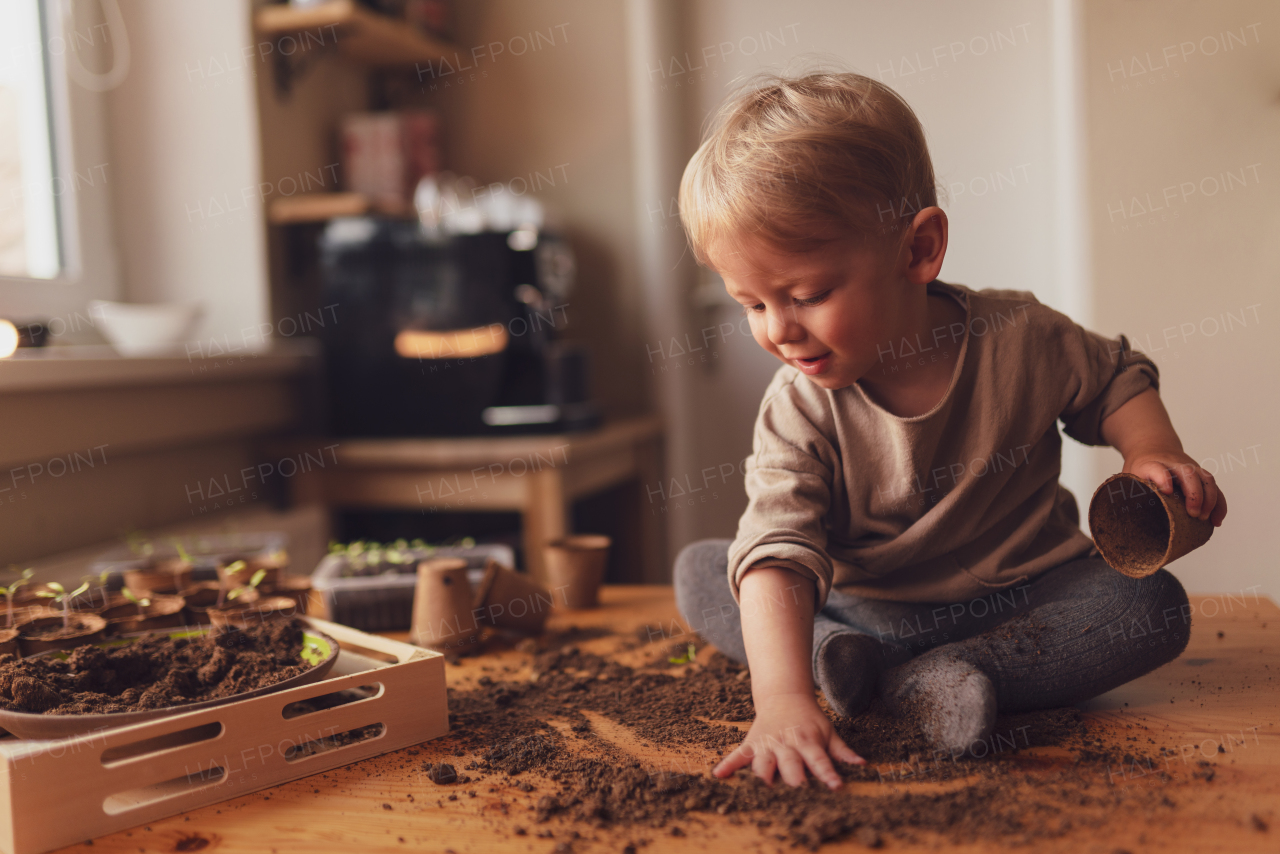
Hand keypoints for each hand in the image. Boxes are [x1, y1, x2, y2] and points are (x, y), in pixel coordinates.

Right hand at [712, 692, 862, 788]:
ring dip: (763, 775)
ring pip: (762, 762)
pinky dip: (728, 764)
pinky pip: (738, 755)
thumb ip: (843, 751)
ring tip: (763, 789)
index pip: (820, 760)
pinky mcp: (752, 744)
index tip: (835, 786)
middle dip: (793, 776)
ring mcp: (767, 744)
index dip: (827, 773)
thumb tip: (863, 765)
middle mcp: (786, 743)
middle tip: (797, 790)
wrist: (783, 696)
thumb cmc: (809, 718)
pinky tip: (718, 775)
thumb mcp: (828, 731)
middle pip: (789, 763)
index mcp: (807, 741)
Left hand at [1125, 451, 1226, 525]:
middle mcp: (1174, 464)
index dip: (1163, 478)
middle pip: (1188, 473)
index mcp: (1151, 464)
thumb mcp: (1127, 478)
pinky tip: (1217, 521)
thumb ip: (1125, 494)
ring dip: (1210, 499)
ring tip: (1205, 519)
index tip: (1167, 491)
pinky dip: (1219, 504)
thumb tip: (1119, 522)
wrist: (1152, 447)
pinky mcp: (1201, 476)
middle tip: (1193, 514)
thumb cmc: (1139, 469)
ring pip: (1206, 479)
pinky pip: (1215, 488)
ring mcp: (1190, 468)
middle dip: (1194, 494)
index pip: (1157, 468)